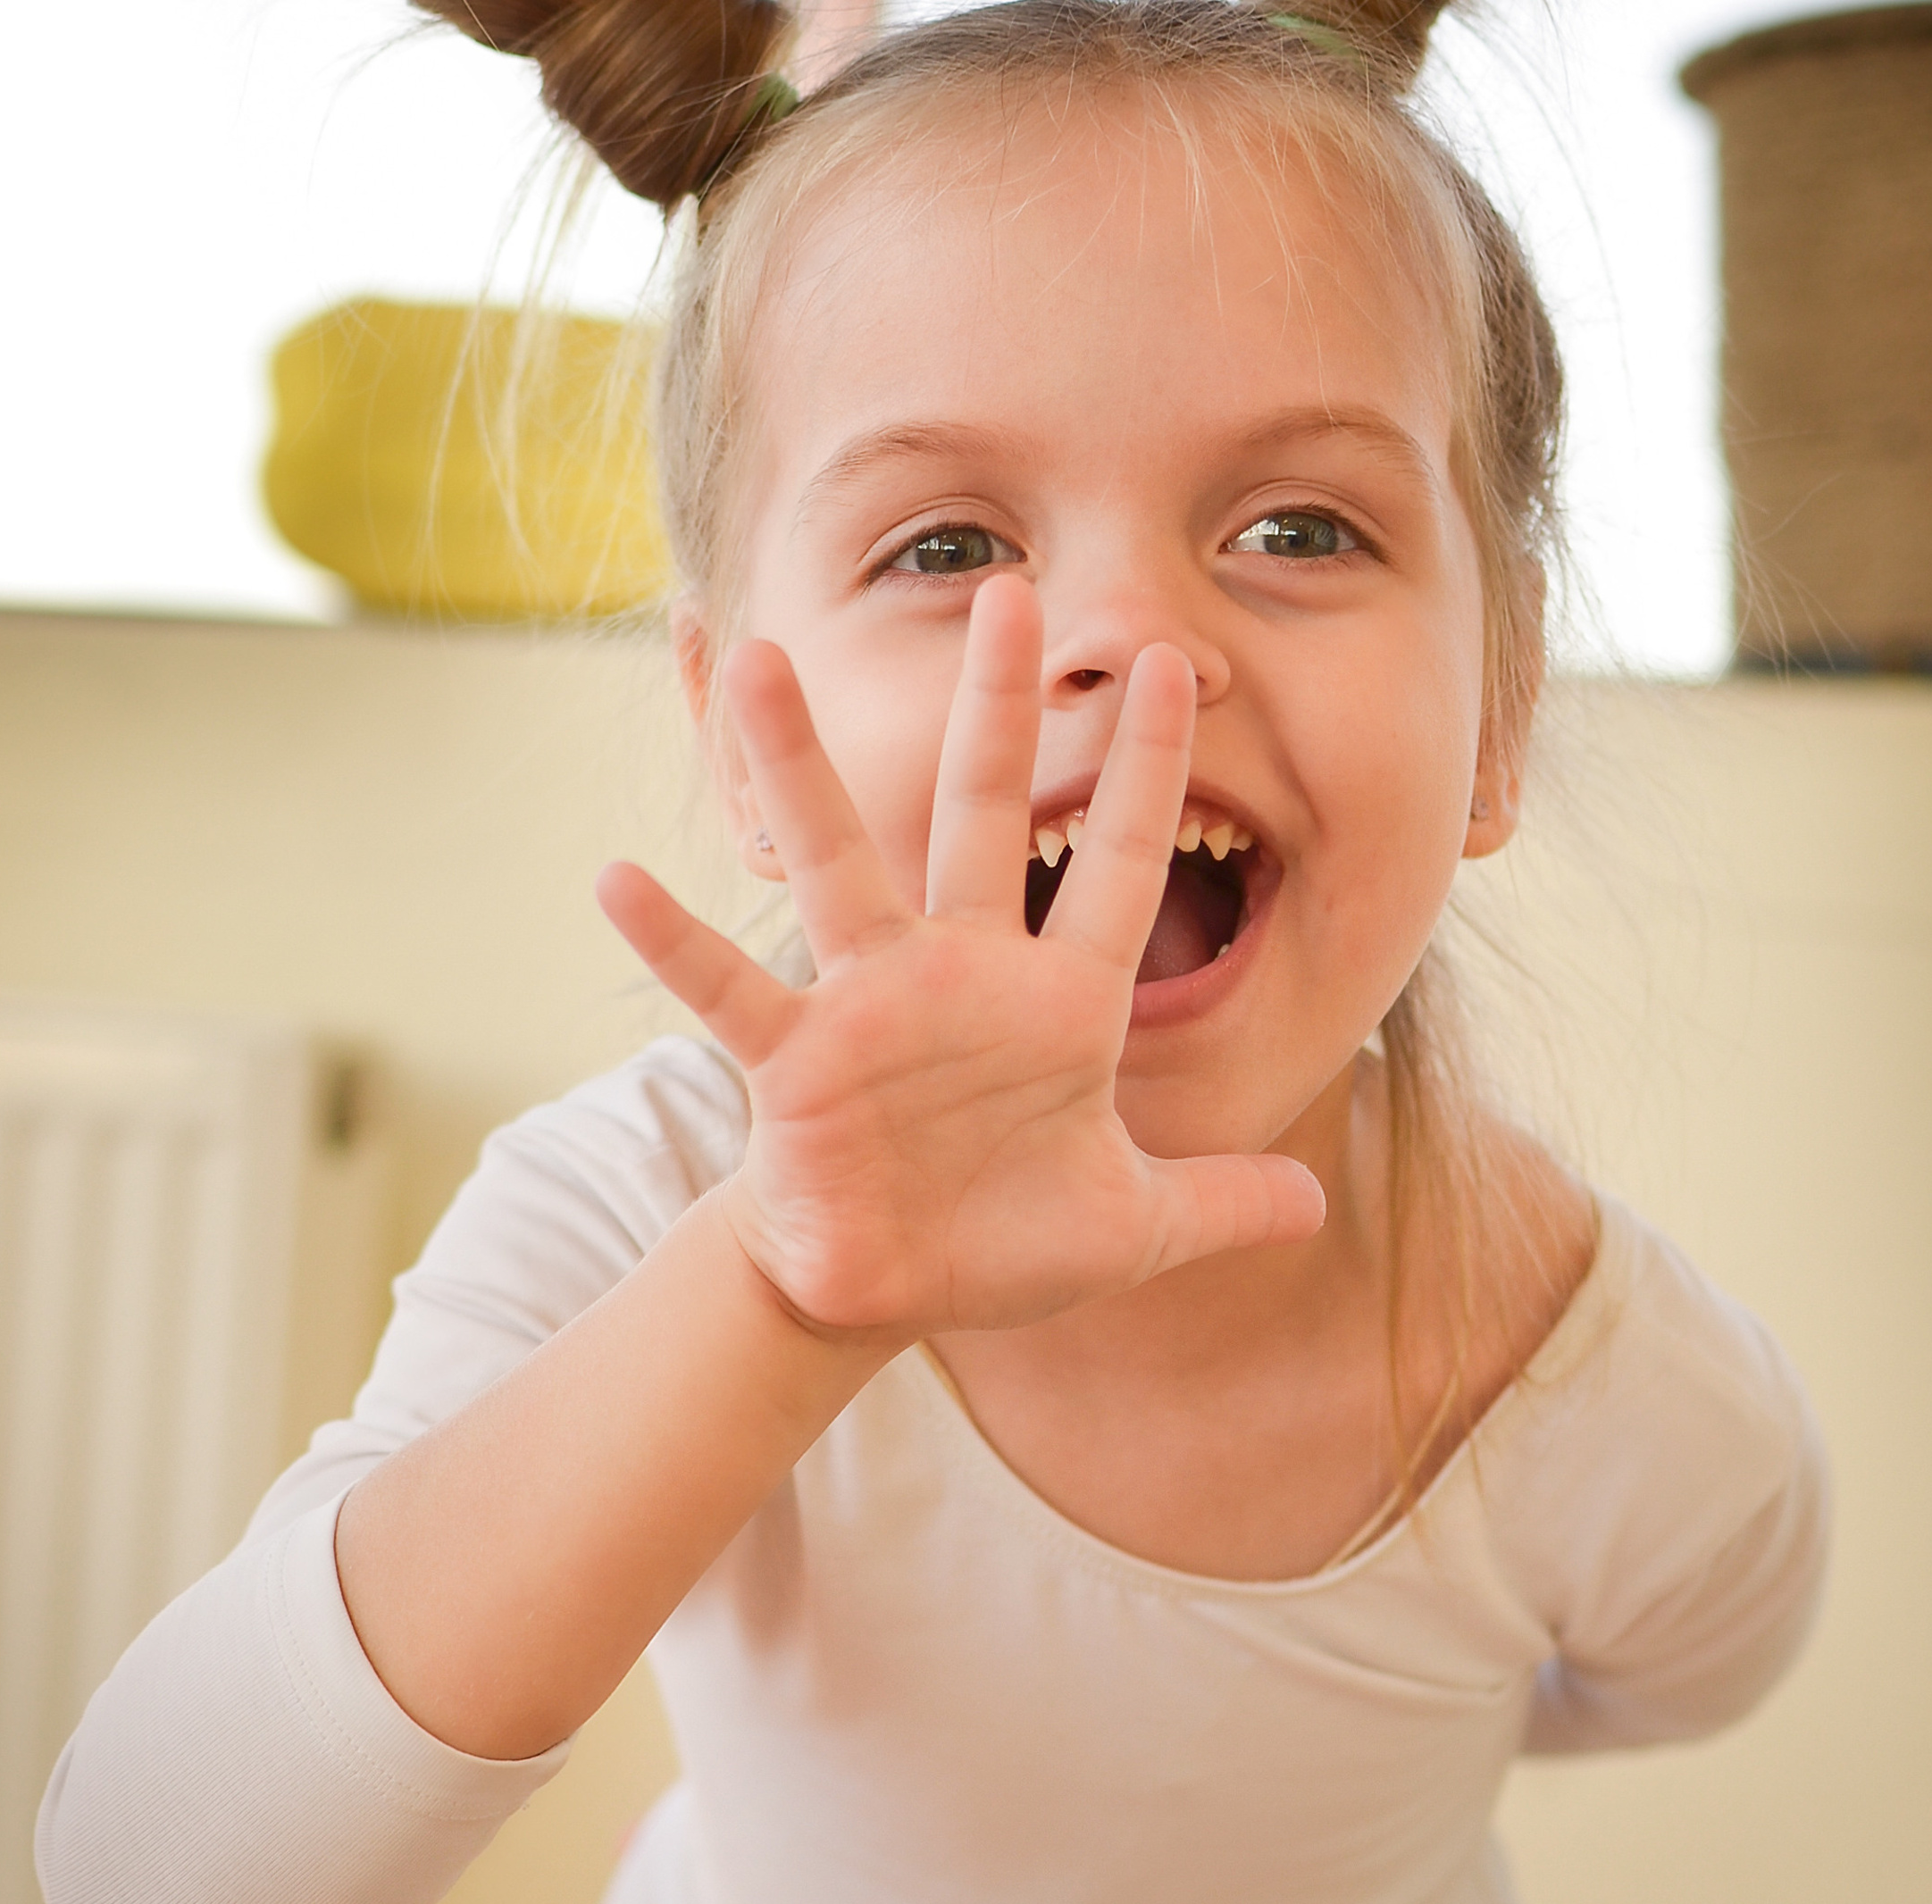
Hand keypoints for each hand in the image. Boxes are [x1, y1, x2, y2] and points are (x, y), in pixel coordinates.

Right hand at [598, 574, 1325, 1334]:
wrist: (887, 1284)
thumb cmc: (1002, 1238)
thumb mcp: (1130, 1228)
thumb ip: (1220, 1204)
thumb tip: (1315, 1210)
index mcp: (1060, 1005)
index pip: (1123, 869)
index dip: (1152, 775)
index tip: (1178, 670)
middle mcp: (963, 975)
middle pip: (984, 819)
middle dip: (997, 712)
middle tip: (1008, 592)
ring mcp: (874, 1007)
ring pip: (840, 866)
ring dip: (802, 771)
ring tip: (762, 661)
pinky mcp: (796, 1061)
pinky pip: (729, 991)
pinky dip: (675, 945)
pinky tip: (616, 880)